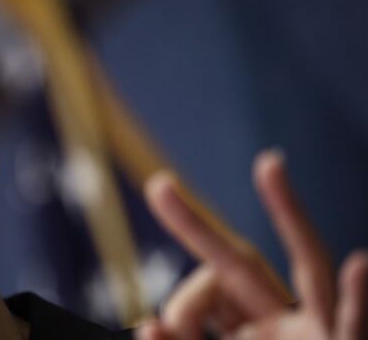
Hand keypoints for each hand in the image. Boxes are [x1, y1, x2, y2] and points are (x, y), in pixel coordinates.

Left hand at [137, 150, 367, 338]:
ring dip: (288, 216)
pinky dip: (358, 299)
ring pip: (306, 267)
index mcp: (247, 325)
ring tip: (268, 167)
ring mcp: (318, 332)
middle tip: (158, 186)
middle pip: (237, 262)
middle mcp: (281, 320)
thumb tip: (145, 323)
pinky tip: (359, 264)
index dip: (176, 304)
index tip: (150, 319)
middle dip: (197, 227)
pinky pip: (353, 323)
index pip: (201, 294)